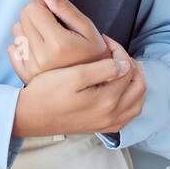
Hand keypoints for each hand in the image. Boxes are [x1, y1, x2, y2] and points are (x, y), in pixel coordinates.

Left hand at [6, 0, 109, 84]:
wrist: (95, 85)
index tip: (55, 11)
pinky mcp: (26, 75)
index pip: (33, 8)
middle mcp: (41, 57)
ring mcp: (32, 68)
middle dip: (37, 15)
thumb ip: (65, 8)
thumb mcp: (87, 28)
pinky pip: (13, 50)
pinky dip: (23, 45)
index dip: (44, 4)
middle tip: (54, 24)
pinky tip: (40, 49)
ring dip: (30, 29)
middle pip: (23, 18)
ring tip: (48, 38)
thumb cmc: (95, 56)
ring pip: (17, 32)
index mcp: (57, 44)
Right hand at [13, 35, 145, 137]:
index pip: (127, 69)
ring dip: (135, 83)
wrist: (31, 116)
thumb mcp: (74, 75)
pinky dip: (131, 100)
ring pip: (137, 102)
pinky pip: (128, 115)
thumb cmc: (48, 92)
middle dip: (132, 65)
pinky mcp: (102, 127)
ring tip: (122, 68)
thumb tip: (124, 64)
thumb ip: (102, 69)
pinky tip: (120, 90)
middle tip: (117, 53)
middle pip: (138, 87)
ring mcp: (108, 123)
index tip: (105, 41)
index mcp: (107, 100)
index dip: (119, 51)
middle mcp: (112, 115)